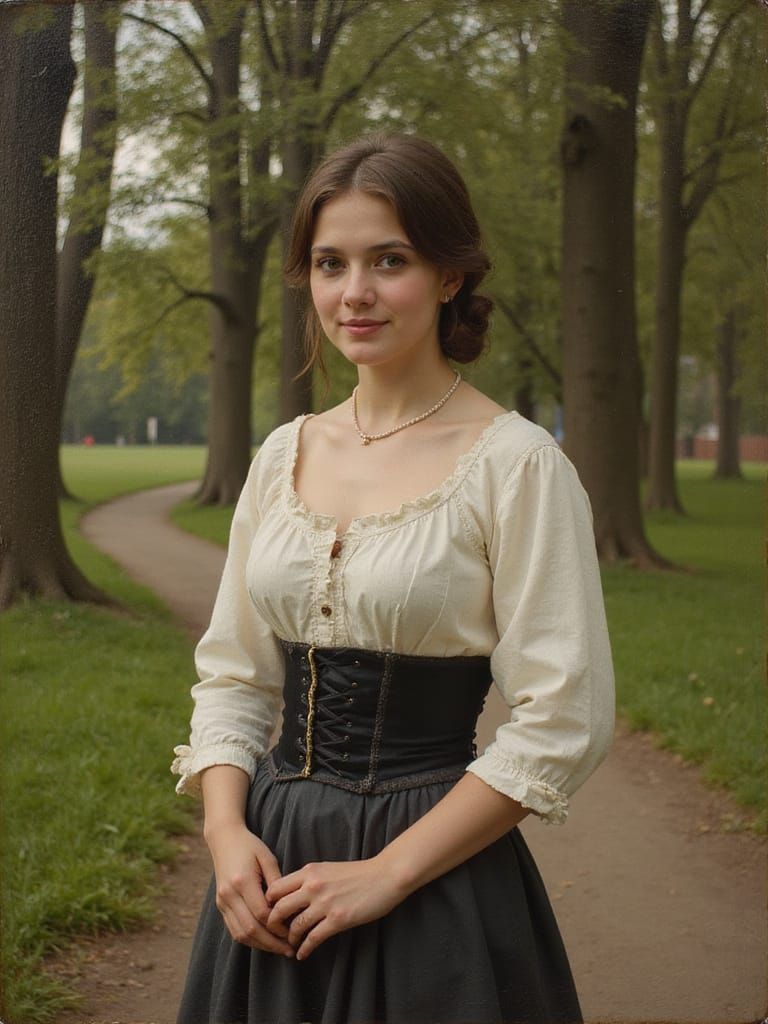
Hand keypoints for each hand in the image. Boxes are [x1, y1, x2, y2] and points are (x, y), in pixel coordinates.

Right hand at [206, 822, 294, 955]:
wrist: (224, 839)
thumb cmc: (250, 846)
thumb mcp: (267, 857)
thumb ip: (277, 881)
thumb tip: (289, 905)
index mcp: (242, 881)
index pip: (262, 913)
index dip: (278, 926)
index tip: (294, 931)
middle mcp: (229, 894)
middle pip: (250, 929)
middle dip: (271, 943)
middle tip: (290, 950)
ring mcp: (222, 901)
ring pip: (240, 934)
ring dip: (260, 945)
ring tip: (279, 949)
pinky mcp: (220, 905)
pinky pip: (234, 929)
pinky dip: (249, 939)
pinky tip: (264, 941)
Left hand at [265, 858, 406, 960]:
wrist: (385, 876)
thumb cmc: (358, 873)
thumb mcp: (328, 868)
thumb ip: (309, 879)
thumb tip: (291, 894)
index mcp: (309, 871)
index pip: (275, 888)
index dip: (268, 904)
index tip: (271, 914)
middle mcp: (313, 886)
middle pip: (278, 908)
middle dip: (273, 925)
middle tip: (276, 933)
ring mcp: (325, 903)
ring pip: (295, 926)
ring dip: (290, 939)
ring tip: (291, 944)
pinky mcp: (338, 919)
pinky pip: (313, 939)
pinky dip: (304, 949)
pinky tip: (302, 954)